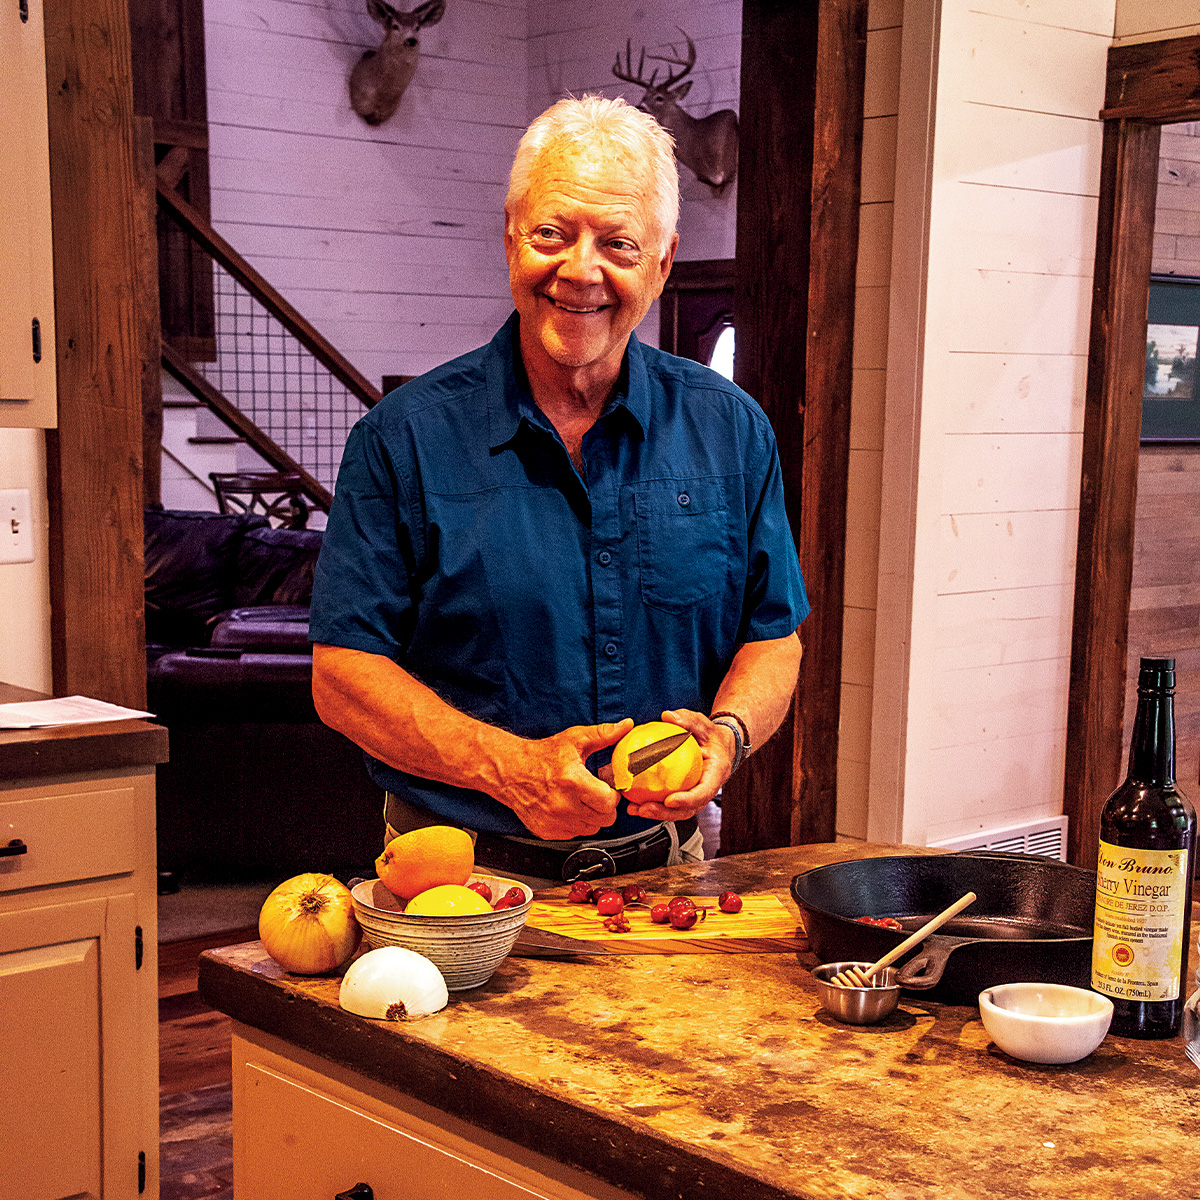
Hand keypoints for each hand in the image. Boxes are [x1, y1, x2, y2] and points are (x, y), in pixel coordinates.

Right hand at [501, 718, 633, 839]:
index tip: (607, 787)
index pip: (609, 802)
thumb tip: (626, 726)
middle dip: (605, 806)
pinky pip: (575, 834)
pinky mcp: (547, 831)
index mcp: (573, 782)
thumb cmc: (541, 755)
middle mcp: (563, 805)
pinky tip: (568, 807)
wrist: (510, 771)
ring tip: (580, 799)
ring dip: (591, 816)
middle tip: (595, 793)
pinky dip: (576, 823)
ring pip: (592, 829)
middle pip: (605, 819)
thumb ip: (603, 734)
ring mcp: (554, 821)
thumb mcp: (574, 739)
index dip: (612, 794)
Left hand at [623, 709, 735, 822]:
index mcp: (716, 774)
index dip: (688, 800)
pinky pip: (671, 806)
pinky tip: (634, 803)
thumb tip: (668, 716)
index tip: (669, 800)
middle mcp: (707, 790)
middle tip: (645, 809)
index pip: (704, 792)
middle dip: (666, 813)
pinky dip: (654, 806)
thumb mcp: (703, 724)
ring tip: (635, 809)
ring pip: (679, 812)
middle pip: (689, 810)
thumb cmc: (711, 736)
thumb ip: (688, 720)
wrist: (720, 747)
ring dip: (657, 814)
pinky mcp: (686, 797)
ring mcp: (697, 796)